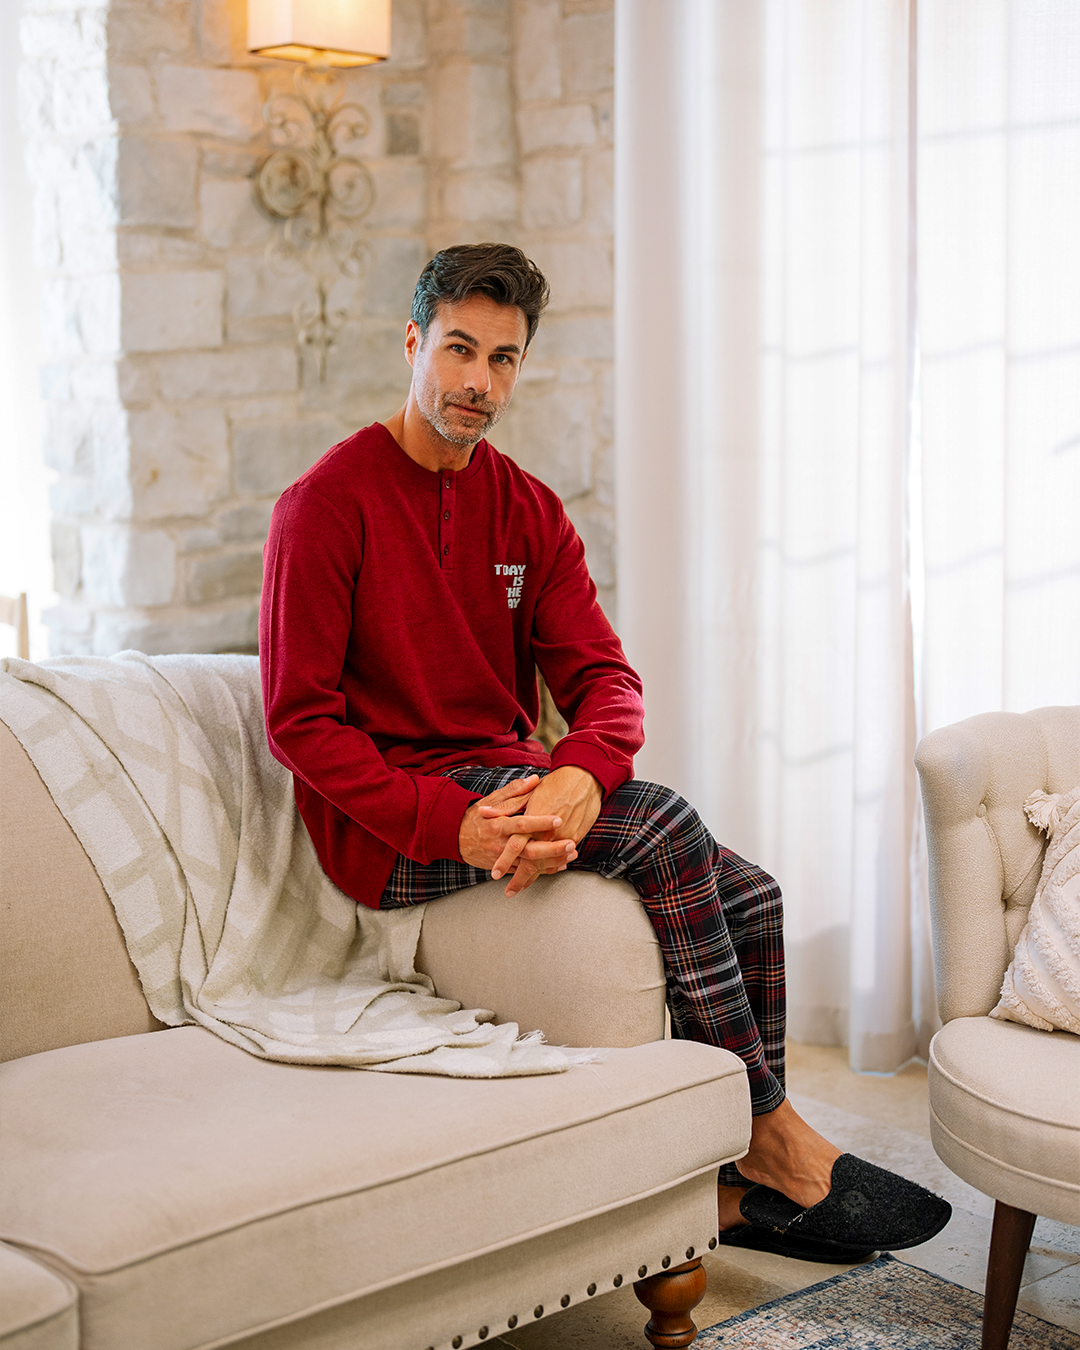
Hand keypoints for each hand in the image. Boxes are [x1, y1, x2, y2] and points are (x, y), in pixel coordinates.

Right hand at [458, 773, 577, 877]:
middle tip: (571, 843)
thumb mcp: (492, 800)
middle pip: (528, 850)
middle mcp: (500, 844)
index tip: (558, 818)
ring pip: (530, 864)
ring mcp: (502, 858)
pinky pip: (525, 872)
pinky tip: (560, 865)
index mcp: (497, 824)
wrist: (455, 838)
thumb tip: (535, 779)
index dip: (539, 822)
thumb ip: (514, 791)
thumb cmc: (476, 816)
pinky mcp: (503, 868)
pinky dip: (544, 870)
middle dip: (552, 849)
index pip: (521, 824)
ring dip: (553, 861)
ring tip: (572, 855)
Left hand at [496, 765, 601, 897]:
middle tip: (509, 890)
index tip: (496, 873)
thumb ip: (506, 804)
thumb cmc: (554, 784)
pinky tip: (543, 874)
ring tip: (521, 888)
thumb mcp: (528, 792)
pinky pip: (559, 858)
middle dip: (519, 878)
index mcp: (532, 818)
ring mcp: (561, 837)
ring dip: (533, 877)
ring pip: (544, 863)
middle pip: (530, 860)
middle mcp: (546, 831)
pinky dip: (550, 868)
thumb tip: (483, 811)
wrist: (583, 778)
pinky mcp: (574, 838)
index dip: (505, 860)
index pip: (515, 845)